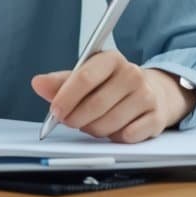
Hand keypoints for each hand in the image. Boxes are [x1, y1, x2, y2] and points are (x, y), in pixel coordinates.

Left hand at [31, 51, 195, 142]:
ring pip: (110, 124)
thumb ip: (60, 82)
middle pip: (96, 105)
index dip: (66, 98)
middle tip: (68, 121)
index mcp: (111, 59)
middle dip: (76, 118)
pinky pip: (127, 136)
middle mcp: (133, 74)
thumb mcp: (85, 76)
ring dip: (93, 129)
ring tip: (90, 124)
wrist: (150, 92)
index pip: (85, 78)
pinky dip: (114, 137)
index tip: (54, 112)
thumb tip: (38, 83)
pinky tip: (112, 128)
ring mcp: (147, 96)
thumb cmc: (109, 84)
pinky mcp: (157, 118)